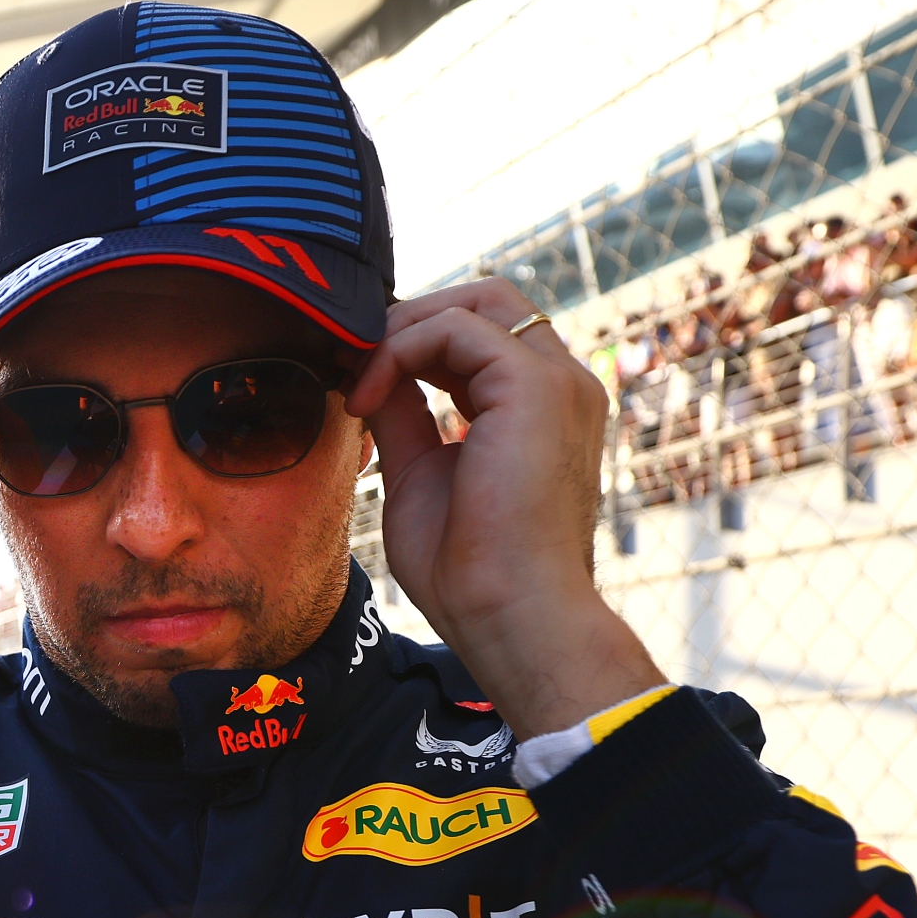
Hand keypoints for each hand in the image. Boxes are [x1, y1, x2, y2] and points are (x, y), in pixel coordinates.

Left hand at [343, 281, 661, 737]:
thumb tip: (371, 377)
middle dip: (413, 320)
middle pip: (488, 300)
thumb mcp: (420, 475)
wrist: (511, 617)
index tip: (357, 380)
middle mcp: (562, 385)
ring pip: (476, 300)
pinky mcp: (535, 386)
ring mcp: (557, 381)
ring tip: (358, 382)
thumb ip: (405, 418)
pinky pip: (455, 327)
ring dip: (402, 330)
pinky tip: (368, 397)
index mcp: (542, 409)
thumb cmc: (470, 572)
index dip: (415, 343)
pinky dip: (400, 348)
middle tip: (355, 364)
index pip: (482, 337)